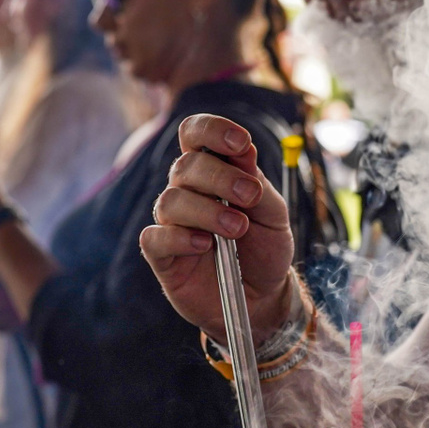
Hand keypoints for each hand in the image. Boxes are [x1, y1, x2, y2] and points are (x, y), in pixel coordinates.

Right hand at [138, 114, 296, 345]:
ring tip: (238, 229)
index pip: (195, 134)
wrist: (263, 298)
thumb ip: (258, 182)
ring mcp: (172, 223)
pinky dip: (178, 238)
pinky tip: (204, 245)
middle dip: (220, 177)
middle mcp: (187, 191)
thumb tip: (244, 149)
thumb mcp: (274, 215)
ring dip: (207, 211)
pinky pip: (154, 238)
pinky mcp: (162, 256)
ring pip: (171, 201)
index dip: (212, 130)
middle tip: (249, 197)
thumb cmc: (265, 248)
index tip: (240, 143)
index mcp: (212, 171)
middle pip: (185, 166)